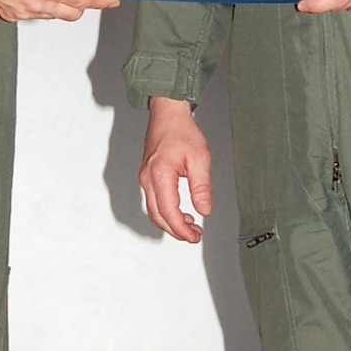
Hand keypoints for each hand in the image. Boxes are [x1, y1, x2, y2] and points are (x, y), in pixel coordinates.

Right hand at [0, 0, 118, 21]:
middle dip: (79, 2)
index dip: (102, 2)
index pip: (85, 0)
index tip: (110, 2)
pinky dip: (38, 4)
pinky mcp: (10, 15)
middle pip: (72, 14)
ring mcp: (23, 12)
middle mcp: (37, 4)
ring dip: (57, 2)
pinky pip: (34, 14)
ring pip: (53, 15)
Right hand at [138, 96, 212, 241]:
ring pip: (154, 211)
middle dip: (176, 231)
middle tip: (194, 236)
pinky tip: (181, 213)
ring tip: (190, 226)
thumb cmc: (182, 131)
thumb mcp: (200, 158)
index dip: (181, 230)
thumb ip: (201, 187)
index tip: (194, 236)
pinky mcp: (147, 176)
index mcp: (160, 175)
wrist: (167, 113)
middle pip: (158, 216)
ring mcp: (145, 178)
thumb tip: (204, 210)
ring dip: (170, 223)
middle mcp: (148, 179)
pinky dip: (166, 212)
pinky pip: (153, 201)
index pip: (168, 212)